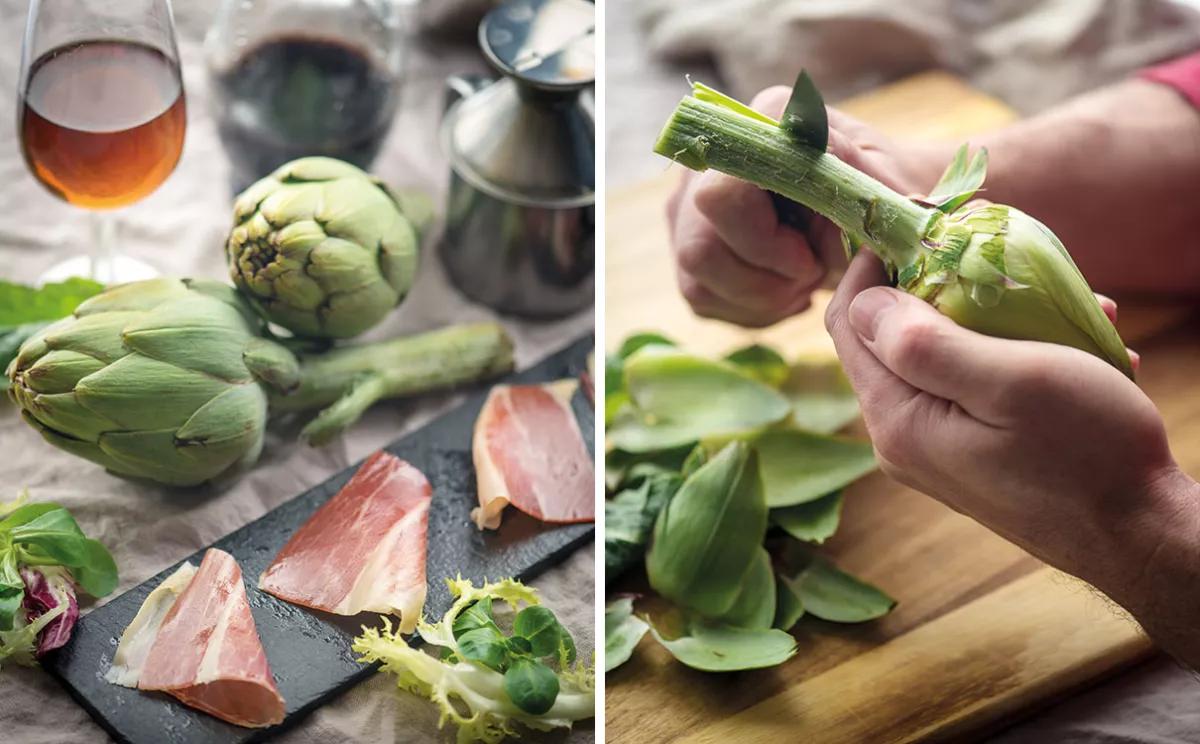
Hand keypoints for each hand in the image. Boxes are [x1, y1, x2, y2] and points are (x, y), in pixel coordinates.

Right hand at [666, 86, 941, 326]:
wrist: (872, 228)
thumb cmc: (880, 207)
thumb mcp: (886, 195)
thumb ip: (852, 174)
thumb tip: (817, 156)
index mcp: (765, 122)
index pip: (724, 193)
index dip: (766, 240)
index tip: (813, 252)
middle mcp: (714, 154)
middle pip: (701, 244)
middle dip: (763, 277)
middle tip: (812, 275)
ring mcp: (692, 201)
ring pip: (697, 273)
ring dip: (760, 295)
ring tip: (804, 283)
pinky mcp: (688, 244)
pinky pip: (701, 295)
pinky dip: (752, 307)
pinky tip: (786, 290)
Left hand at [823, 252, 1196, 610]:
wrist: (1141, 536)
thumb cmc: (1086, 454)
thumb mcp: (1009, 380)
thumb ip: (923, 341)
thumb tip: (862, 300)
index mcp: (896, 418)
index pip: (847, 323)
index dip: (870, 267)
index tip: (916, 223)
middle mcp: (902, 437)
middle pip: (893, 337)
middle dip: (942, 285)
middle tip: (999, 251)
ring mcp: (936, 448)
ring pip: (943, 355)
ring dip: (995, 318)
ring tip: (1066, 303)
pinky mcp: (971, 454)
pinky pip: (976, 384)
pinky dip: (1016, 354)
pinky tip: (1079, 346)